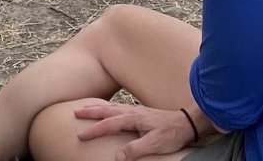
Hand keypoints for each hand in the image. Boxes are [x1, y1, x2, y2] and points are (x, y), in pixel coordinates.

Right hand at [74, 102, 210, 160]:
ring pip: (112, 107)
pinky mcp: (141, 113)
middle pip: (106, 110)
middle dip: (90, 111)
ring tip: (85, 107)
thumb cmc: (172, 133)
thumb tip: (117, 157)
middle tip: (74, 112)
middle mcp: (132, 112)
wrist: (187, 122)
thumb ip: (135, 149)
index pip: (108, 125)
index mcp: (133, 119)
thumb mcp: (154, 144)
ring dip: (97, 107)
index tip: (80, 135)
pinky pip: (119, 107)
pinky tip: (109, 110)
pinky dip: (109, 107)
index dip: (93, 130)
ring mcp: (136, 111)